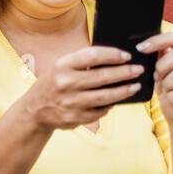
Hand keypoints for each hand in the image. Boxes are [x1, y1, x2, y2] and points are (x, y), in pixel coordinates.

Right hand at [21, 45, 143, 131]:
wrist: (34, 110)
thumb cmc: (53, 83)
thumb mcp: (61, 67)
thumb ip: (82, 62)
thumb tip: (115, 58)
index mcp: (62, 66)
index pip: (92, 56)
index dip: (112, 55)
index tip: (127, 55)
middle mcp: (65, 83)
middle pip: (102, 77)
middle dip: (124, 73)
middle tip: (138, 70)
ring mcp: (70, 102)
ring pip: (105, 97)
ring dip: (123, 91)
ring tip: (135, 86)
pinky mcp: (75, 118)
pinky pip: (99, 111)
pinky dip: (110, 105)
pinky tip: (117, 100)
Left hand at [136, 30, 172, 125]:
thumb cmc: (171, 85)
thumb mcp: (165, 66)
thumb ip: (161, 53)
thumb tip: (145, 43)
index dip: (156, 41)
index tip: (140, 48)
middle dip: (161, 66)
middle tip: (158, 76)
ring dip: (166, 84)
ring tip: (168, 88)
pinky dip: (170, 98)